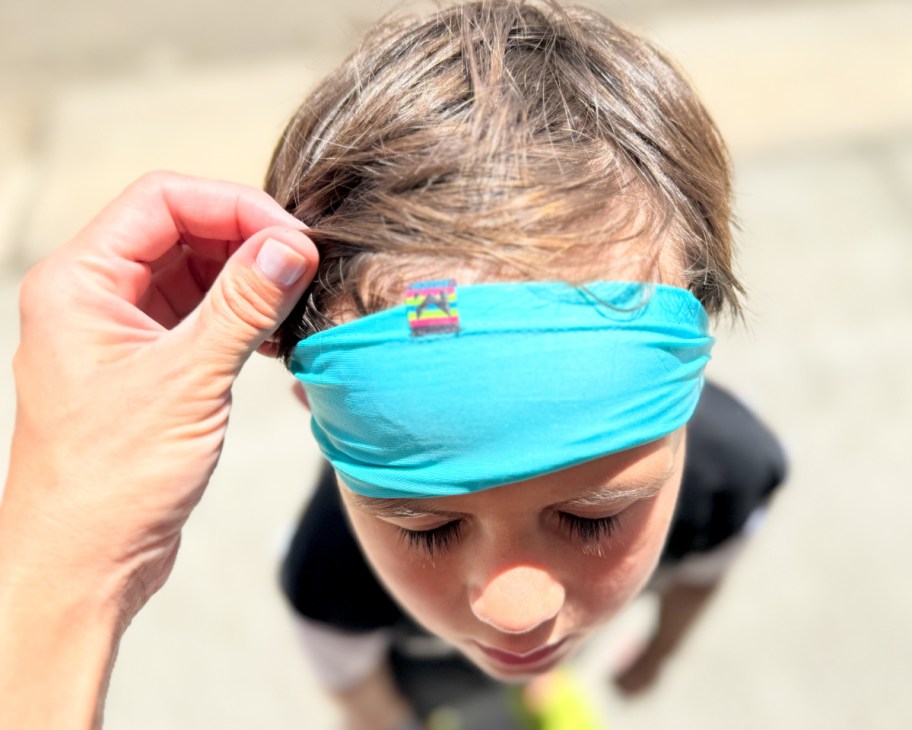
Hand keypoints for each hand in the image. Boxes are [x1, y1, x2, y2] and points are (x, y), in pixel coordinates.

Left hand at [1, 171, 317, 623]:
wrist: (83, 563)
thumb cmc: (109, 481)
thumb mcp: (187, 381)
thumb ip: (243, 306)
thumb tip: (290, 246)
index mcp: (79, 283)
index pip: (162, 201)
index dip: (234, 206)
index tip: (292, 236)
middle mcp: (94, 297)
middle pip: (180, 229)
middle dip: (246, 240)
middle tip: (303, 266)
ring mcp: (122, 331)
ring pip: (194, 271)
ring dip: (248, 280)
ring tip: (293, 302)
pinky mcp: (147, 364)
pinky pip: (200, 314)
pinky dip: (241, 316)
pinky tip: (274, 338)